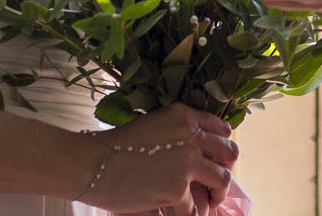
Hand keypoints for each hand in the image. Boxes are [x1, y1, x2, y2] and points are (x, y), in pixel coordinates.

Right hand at [76, 103, 236, 215]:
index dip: (222, 146)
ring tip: (210, 203)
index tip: (218, 159)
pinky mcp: (178, 188)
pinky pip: (195, 208)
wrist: (92, 163)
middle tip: (217, 183)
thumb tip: (196, 154)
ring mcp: (187, 162)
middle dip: (227, 169)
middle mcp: (191, 135)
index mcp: (184, 116)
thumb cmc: (115, 147)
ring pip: (222, 180)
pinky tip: (184, 213)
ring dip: (219, 194)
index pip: (221, 129)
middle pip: (229, 152)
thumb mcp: (153, 126)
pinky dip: (192, 214)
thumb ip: (177, 134)